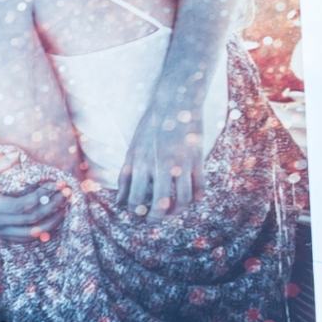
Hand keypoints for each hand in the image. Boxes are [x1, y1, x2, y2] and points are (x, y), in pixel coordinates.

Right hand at [0, 180, 65, 243]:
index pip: (27, 204)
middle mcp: (0, 222)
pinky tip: (48, 227)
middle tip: (67, 194)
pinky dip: (38, 234)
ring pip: (31, 233)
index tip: (57, 183)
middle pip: (34, 218)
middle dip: (54, 206)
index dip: (45, 195)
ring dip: (51, 222)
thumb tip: (16, 153)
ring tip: (63, 209)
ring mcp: (0, 231)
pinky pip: (22, 239)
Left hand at [115, 93, 217, 215]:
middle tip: (155, 221)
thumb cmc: (150, 126)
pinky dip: (197, 198)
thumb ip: (126, 175)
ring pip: (183, 199)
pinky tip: (193, 199)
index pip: (135, 200)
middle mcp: (161, 165)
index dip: (135, 213)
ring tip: (174, 212)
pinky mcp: (197, 158)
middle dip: (156, 219)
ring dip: (178, 211)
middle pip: (160, 205)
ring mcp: (181, 162)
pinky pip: (200, 187)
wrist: (176, 101)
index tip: (137, 215)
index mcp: (141, 162)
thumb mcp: (133, 149)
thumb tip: (120, 202)